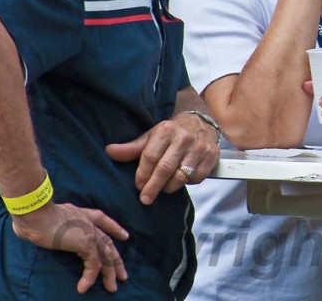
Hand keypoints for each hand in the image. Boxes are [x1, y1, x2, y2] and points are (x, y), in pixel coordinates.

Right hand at [11, 202, 128, 293]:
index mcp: (81, 214)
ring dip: (110, 273)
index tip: (124, 236)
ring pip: (106, 255)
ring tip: (112, 288)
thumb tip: (39, 230)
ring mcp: (89, 232)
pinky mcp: (86, 243)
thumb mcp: (47, 219)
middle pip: (108, 243)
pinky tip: (84, 288)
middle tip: (123, 274)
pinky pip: (93, 264)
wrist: (35, 213)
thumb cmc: (33, 216)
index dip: (115, 228)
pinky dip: (90, 277)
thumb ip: (50, 225)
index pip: (103, 220)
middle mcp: (88, 222)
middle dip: (116, 260)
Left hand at [105, 113, 219, 204]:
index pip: (151, 156)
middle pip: (165, 168)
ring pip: (182, 176)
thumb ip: (132, 148)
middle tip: (145, 198)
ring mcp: (200, 147)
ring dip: (170, 187)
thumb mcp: (151, 137)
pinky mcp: (212, 155)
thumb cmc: (171, 133)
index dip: (142, 174)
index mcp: (166, 130)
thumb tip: (109, 151)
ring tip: (164, 188)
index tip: (138, 185)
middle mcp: (184, 137)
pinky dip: (188, 183)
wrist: (200, 122)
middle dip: (153, 186)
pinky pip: (198, 178)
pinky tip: (181, 180)